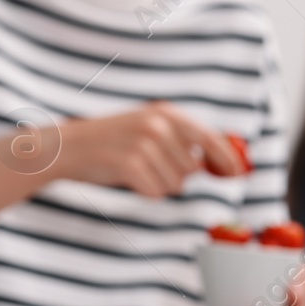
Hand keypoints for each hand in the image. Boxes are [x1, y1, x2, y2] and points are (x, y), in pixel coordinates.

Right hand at [53, 103, 245, 193]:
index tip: (238, 174)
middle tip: (148, 166)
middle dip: (176, 175)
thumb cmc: (112, 143)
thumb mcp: (148, 130)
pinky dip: (145, 192)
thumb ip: (181, 141)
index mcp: (166, 113)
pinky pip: (156, 192)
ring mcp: (144, 142)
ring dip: (158, 184)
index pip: (211, 138)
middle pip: (192, 169)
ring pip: (176, 184)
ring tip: (135, 170)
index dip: (227, 159)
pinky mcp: (130, 163)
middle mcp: (159, 124)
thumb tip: (216, 163)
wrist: (66, 147)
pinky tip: (128, 179)